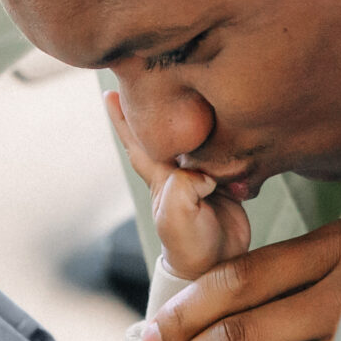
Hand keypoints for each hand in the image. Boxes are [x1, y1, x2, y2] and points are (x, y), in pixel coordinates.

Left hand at [105, 92, 249, 279]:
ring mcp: (203, 176)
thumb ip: (181, 186)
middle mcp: (179, 172)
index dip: (123, 117)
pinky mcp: (226, 182)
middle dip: (156, 103)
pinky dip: (231, 142)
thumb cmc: (192, 246)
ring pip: (200, 137)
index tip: (107, 93)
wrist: (219, 268)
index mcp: (162, 177)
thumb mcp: (177, 217)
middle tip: (149, 72)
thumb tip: (199, 165)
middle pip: (166, 130)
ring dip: (200, 115)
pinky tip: (234, 126)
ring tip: (196, 89)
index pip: (138, 140)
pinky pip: (228, 153)